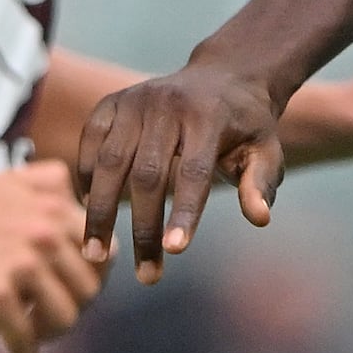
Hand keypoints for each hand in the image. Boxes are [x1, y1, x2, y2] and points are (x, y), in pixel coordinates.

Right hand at [0, 161, 102, 352]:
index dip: (94, 276)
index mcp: (53, 204)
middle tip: (48, 314)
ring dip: (52, 333)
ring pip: (67, 317)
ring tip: (33, 333)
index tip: (72, 288)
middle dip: (73, 307)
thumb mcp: (11, 182)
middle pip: (90, 289)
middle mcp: (43, 230)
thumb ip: (53, 187)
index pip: (106, 251)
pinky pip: (26, 339)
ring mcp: (20, 263)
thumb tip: (92, 215)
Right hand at [73, 57, 288, 280]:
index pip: (194, 171)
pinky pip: (90, 144)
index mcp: (209, 116)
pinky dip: (86, 179)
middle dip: (143, 229)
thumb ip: (261, 183)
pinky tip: (89, 214)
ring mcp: (134, 100)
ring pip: (110, 162)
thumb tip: (259, 219)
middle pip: (148, 174)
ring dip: (100, 212)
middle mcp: (166, 104)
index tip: (175, 252)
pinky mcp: (111, 102)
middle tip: (145, 276)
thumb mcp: (266, 150)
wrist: (222, 77)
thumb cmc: (246, 126)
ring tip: (95, 254)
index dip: (184, 212)